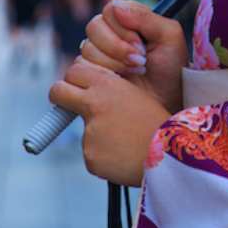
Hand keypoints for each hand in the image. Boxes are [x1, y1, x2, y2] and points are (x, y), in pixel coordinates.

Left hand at [50, 58, 168, 185]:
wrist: (169, 149)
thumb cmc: (155, 119)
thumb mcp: (133, 93)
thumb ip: (108, 91)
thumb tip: (85, 93)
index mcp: (107, 85)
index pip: (74, 71)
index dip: (74, 79)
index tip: (76, 86)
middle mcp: (94, 105)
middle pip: (58, 91)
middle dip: (60, 96)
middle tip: (69, 105)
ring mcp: (90, 132)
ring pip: (83, 129)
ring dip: (98, 135)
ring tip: (125, 138)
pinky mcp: (90, 156)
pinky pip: (93, 152)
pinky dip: (105, 154)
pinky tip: (124, 152)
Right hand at [81, 0, 186, 113]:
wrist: (165, 104)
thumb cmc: (171, 70)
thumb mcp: (169, 37)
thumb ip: (146, 17)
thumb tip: (116, 4)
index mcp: (129, 20)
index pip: (110, 10)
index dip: (122, 28)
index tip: (140, 44)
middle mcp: (111, 34)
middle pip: (94, 27)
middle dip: (117, 47)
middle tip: (139, 61)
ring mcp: (98, 55)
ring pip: (86, 48)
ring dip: (113, 63)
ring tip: (134, 72)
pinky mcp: (89, 76)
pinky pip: (79, 68)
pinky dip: (100, 76)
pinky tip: (119, 83)